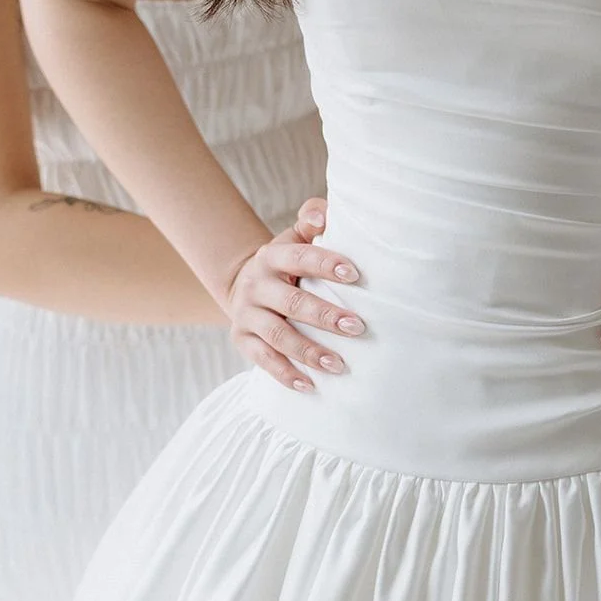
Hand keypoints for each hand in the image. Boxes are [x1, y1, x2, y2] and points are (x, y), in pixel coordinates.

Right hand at [227, 197, 362, 390]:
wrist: (245, 285)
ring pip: (279, 335)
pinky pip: (263, 360)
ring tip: (340, 364)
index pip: (300, 258)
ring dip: (310, 351)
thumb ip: (313, 220)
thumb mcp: (296, 238)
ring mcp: (247, 314)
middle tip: (358, 326)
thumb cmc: (288, 262)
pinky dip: (286, 374)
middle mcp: (256, 284)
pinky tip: (311, 386)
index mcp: (272, 256)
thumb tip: (325, 214)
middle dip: (325, 315)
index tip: (356, 275)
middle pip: (292, 302)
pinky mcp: (242, 339)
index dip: (326, 264)